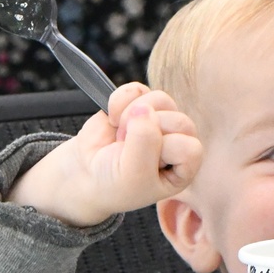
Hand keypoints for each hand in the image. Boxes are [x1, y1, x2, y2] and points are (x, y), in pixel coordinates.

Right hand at [9, 83, 201, 226]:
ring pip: (160, 100)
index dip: (163, 149)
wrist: (83, 175)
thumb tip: (142, 110)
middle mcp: (177, 142)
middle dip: (147, 130)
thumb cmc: (112, 184)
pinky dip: (121, 99)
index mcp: (185, 166)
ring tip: (119, 133)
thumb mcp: (131, 177)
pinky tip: (113, 118)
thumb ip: (143, 145)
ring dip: (134, 113)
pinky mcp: (138, 104)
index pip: (190, 145)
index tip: (143, 163)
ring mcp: (158, 121)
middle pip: (179, 119)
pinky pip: (139, 88)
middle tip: (127, 147)